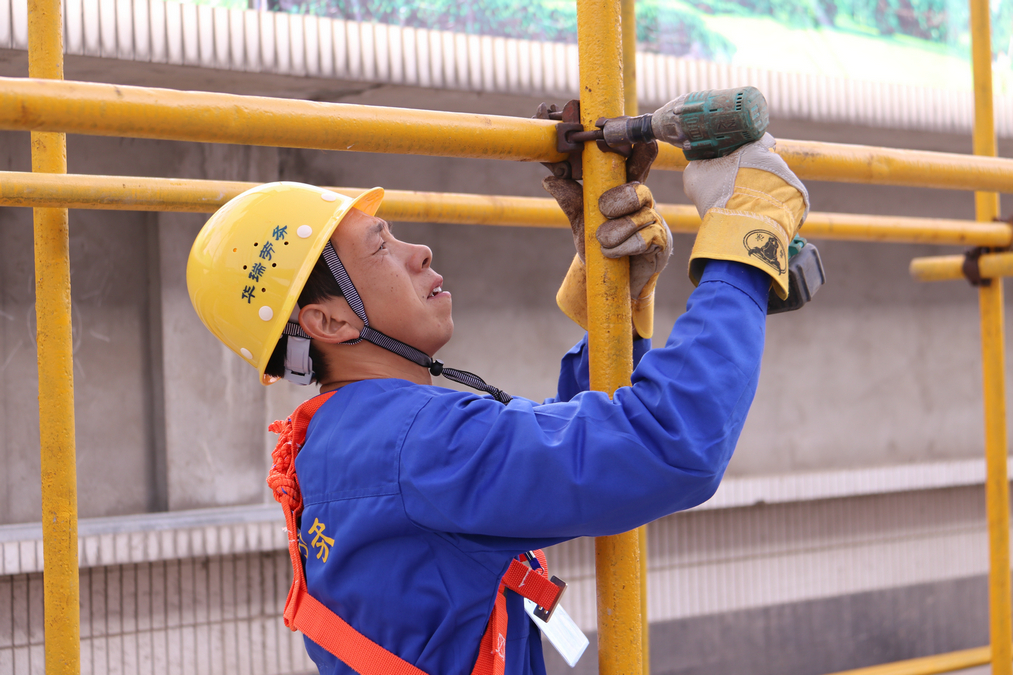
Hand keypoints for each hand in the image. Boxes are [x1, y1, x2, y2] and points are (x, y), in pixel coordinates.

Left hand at [543, 142, 671, 338]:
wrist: (613, 283)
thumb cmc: (602, 246)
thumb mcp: (580, 222)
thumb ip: (570, 199)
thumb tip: (550, 177)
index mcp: (624, 189)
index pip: (631, 161)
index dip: (631, 146)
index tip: (616, 135)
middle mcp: (642, 201)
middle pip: (637, 186)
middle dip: (619, 198)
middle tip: (603, 209)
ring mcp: (653, 221)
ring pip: (637, 214)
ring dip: (614, 232)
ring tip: (604, 243)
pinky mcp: (660, 242)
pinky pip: (644, 237)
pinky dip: (624, 247)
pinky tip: (615, 254)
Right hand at [683, 133, 808, 298]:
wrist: (742, 225)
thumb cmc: (718, 195)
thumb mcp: (695, 175)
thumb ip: (699, 164)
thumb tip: (699, 164)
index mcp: (755, 145)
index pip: (755, 139)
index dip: (745, 149)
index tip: (735, 160)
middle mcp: (776, 158)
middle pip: (764, 164)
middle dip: (752, 174)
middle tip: (736, 189)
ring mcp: (788, 180)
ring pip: (773, 183)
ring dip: (762, 191)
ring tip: (746, 207)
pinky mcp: (797, 200)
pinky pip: (782, 200)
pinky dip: (772, 206)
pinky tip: (757, 216)